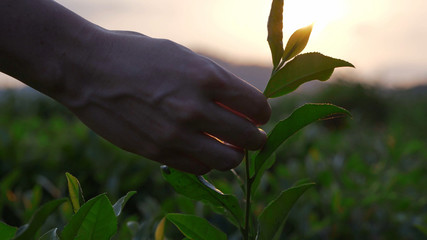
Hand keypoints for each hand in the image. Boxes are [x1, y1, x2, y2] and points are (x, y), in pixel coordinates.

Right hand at [57, 30, 269, 173]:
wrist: (88, 69)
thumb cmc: (138, 56)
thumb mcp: (183, 58)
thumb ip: (214, 82)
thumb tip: (241, 105)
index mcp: (206, 77)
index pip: (257, 107)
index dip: (261, 113)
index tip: (257, 115)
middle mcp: (195, 108)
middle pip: (249, 138)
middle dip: (256, 138)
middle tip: (250, 136)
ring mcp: (176, 134)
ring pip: (227, 160)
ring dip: (233, 155)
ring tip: (227, 146)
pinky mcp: (157, 152)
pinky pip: (198, 168)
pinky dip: (207, 162)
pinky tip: (201, 150)